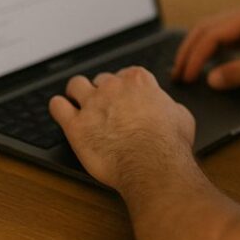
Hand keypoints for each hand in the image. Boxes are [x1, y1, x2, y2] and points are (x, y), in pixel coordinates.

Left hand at [49, 66, 195, 190]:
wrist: (152, 164)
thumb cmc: (169, 143)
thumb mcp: (182, 116)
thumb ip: (169, 106)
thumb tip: (168, 108)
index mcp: (138, 81)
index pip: (126, 74)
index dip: (125, 88)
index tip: (125, 98)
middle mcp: (113, 87)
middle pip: (101, 80)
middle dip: (103, 92)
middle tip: (106, 107)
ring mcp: (92, 104)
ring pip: (76, 85)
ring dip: (77, 92)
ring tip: (77, 101)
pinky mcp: (75, 125)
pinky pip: (57, 106)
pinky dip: (58, 107)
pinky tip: (62, 111)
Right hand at [171, 0, 239, 89]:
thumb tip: (211, 80)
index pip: (211, 33)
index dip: (195, 56)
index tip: (185, 76)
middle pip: (206, 28)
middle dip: (189, 51)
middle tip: (176, 75)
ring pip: (213, 32)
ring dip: (197, 50)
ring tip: (184, 72)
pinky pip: (225, 39)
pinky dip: (210, 52)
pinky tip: (205, 67)